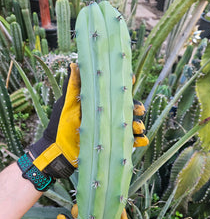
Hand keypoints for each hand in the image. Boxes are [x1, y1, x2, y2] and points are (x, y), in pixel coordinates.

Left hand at [18, 63, 147, 189]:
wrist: (58, 153)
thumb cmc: (60, 126)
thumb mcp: (66, 105)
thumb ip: (72, 87)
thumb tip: (74, 64)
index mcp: (97, 103)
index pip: (112, 91)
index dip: (123, 84)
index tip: (131, 79)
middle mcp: (105, 115)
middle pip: (126, 107)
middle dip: (135, 107)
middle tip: (139, 109)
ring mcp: (109, 129)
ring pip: (129, 123)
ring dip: (137, 124)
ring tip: (138, 128)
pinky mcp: (112, 144)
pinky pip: (129, 141)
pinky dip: (138, 140)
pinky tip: (142, 141)